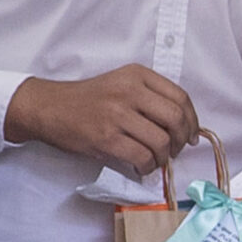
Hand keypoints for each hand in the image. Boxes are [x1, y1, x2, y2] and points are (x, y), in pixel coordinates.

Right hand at [5, 67, 197, 175]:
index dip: (192, 120)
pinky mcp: (106, 137)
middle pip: (176, 119)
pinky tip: (142, 167)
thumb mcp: (121, 83)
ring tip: (156, 160)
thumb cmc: (88, 99)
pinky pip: (142, 156)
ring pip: (161, 141)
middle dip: (182, 140)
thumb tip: (183, 125)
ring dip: (164, 157)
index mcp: (137, 75)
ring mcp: (117, 114)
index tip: (192, 134)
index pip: (180, 97)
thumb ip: (150, 97)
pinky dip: (147, 167)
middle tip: (176, 151)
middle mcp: (129, 91)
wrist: (48, 107)